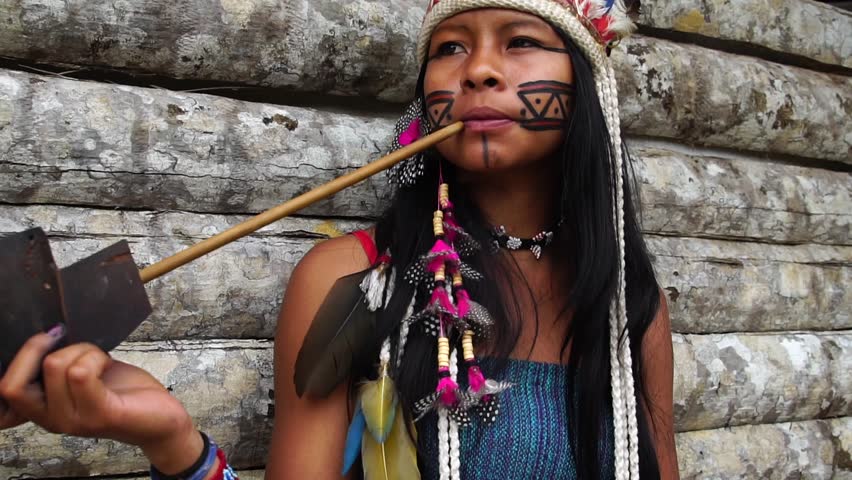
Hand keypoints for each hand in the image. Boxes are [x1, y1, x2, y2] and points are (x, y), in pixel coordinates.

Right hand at [0, 326, 203, 473]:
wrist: (161, 417)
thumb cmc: (122, 391)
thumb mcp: (81, 375)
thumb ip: (58, 364)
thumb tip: (43, 332)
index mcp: (43, 410)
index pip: (5, 390)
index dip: (20, 357)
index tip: (47, 337)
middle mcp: (51, 420)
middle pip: (17, 381)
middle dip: (42, 347)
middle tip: (69, 340)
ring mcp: (74, 421)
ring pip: (55, 366)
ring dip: (82, 350)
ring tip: (99, 359)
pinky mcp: (100, 415)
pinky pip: (81, 373)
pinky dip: (95, 357)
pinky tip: (108, 365)